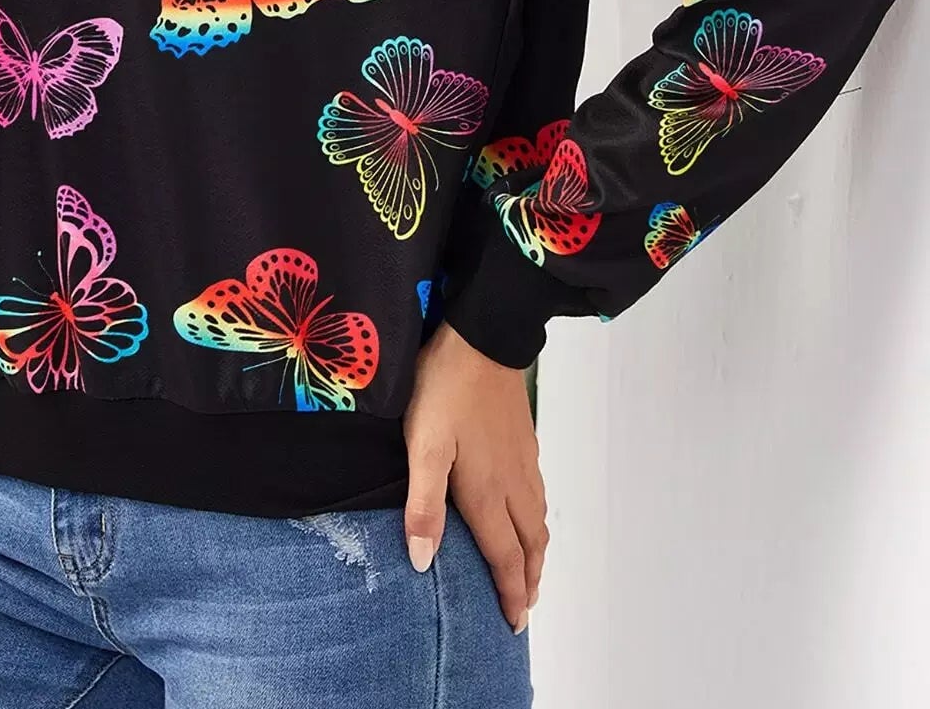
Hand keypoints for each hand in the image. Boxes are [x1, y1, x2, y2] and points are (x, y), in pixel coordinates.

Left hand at [401, 315, 545, 632]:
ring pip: (537, 520)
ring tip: (530, 572)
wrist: (484, 337)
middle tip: (523, 609)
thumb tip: (423, 561)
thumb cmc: (445, 390)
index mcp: (487, 492)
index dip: (510, 592)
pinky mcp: (525, 440)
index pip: (504, 555)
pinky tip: (527, 513)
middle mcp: (513, 483)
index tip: (513, 623)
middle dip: (528, 580)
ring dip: (536, 553)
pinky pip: (537, 496)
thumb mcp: (423, 446)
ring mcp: (523, 461)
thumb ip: (424, 504)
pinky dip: (536, 521)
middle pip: (529, 544)